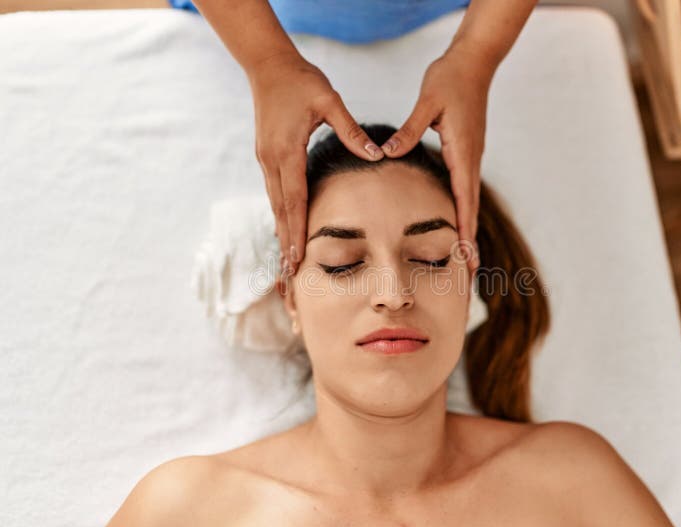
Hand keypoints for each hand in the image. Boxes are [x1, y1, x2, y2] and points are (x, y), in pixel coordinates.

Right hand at [247, 52, 384, 270]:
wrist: (268, 63)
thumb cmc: (301, 79)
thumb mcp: (330, 101)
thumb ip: (352, 130)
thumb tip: (377, 155)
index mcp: (286, 150)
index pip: (293, 199)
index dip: (296, 230)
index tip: (297, 257)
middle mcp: (271, 159)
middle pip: (281, 209)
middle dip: (286, 241)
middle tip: (290, 271)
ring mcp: (266, 158)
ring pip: (274, 202)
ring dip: (281, 229)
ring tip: (287, 257)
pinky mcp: (266, 154)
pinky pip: (274, 190)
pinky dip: (280, 212)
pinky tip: (285, 225)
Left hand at [379, 45, 493, 272]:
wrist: (472, 63)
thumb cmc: (449, 80)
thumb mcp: (427, 103)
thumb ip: (409, 130)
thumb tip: (387, 153)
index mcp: (462, 152)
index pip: (464, 198)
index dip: (464, 229)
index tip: (466, 256)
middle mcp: (470, 159)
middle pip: (471, 208)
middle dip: (470, 240)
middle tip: (471, 273)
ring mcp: (470, 156)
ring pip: (469, 200)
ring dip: (468, 228)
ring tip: (466, 257)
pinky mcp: (466, 152)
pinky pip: (464, 188)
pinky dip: (463, 210)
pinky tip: (457, 221)